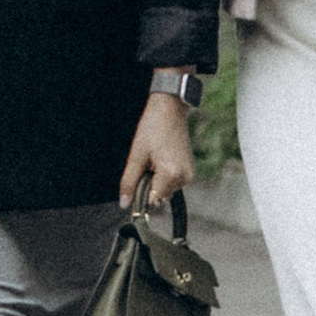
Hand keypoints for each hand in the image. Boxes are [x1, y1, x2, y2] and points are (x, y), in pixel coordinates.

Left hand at [119, 89, 194, 207]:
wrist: (170, 110)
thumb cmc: (152, 128)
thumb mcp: (136, 155)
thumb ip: (129, 182)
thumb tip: (124, 205)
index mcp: (171, 175)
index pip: (152, 201)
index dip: (141, 195)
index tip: (135, 181)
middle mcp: (184, 178)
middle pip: (159, 198)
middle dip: (149, 187)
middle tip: (145, 165)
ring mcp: (189, 175)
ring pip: (165, 191)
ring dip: (156, 182)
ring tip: (154, 159)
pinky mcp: (190, 172)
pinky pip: (172, 183)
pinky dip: (164, 177)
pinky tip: (161, 160)